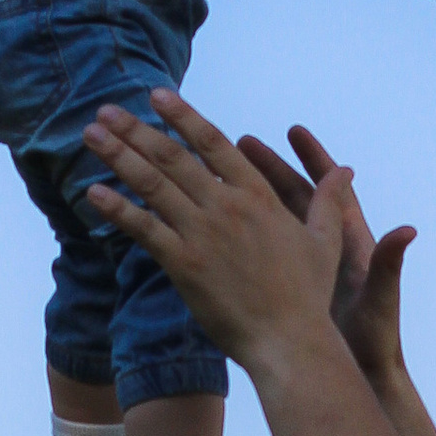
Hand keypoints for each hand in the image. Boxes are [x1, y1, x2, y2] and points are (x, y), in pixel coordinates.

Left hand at [83, 93, 347, 365]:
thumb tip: (345, 171)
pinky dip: (117, 209)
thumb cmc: (308, 294)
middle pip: (173, 157)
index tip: (157, 96)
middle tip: (105, 111)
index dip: (182, 116)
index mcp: (257, 195)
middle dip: (136, 130)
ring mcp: (203, 233)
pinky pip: (143, 229)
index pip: (212, 143)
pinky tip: (93, 193)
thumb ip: (329, 201)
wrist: (288, 340)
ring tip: (91, 135)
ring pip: (153, 185)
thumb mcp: (325, 240)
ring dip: (119, 157)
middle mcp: (226, 206)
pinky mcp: (184, 264)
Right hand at [238, 126, 416, 387]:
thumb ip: (390, 262)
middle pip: (293, 196)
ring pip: (271, 220)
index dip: (312, 159)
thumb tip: (408, 230)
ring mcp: (303, 264)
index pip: (327, 189)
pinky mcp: (285, 283)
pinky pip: (259, 249)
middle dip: (268, 168)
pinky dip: (239, 232)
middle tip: (240, 143)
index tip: (293, 131)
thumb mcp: (378, 296)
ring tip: (216, 171)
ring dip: (247, 196)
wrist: (359, 370)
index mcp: (351, 240)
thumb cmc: (374, 336)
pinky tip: (212, 220)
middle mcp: (326, 246)